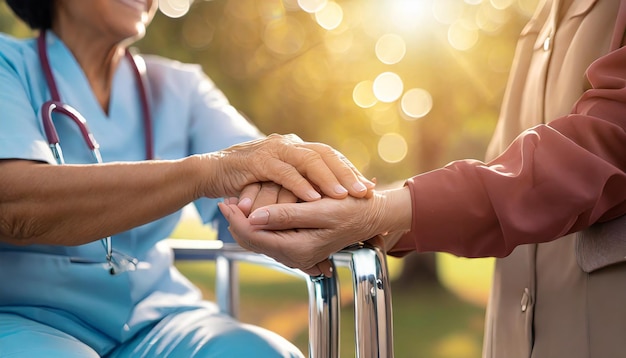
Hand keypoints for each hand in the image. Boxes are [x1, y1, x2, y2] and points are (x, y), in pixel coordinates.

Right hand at [201, 133, 374, 201]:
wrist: (210, 173)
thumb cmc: (246, 181)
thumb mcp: (277, 183)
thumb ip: (299, 187)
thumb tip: (325, 204)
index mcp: (295, 148)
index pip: (330, 156)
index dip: (350, 171)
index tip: (368, 188)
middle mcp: (288, 144)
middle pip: (325, 155)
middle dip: (347, 174)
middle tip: (364, 192)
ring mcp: (273, 150)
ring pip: (308, 161)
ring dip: (328, 179)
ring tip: (344, 196)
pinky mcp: (258, 161)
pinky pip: (284, 173)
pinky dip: (300, 186)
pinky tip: (314, 199)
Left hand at [217, 188, 411, 274]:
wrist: (372, 215)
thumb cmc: (352, 209)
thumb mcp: (321, 209)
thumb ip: (286, 215)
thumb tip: (254, 218)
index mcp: (298, 248)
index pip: (254, 236)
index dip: (236, 219)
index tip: (224, 201)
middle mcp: (295, 256)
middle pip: (253, 242)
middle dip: (236, 221)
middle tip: (222, 201)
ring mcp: (296, 253)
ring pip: (260, 241)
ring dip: (245, 223)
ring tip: (233, 203)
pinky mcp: (298, 246)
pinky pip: (271, 238)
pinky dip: (259, 225)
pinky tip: (253, 209)